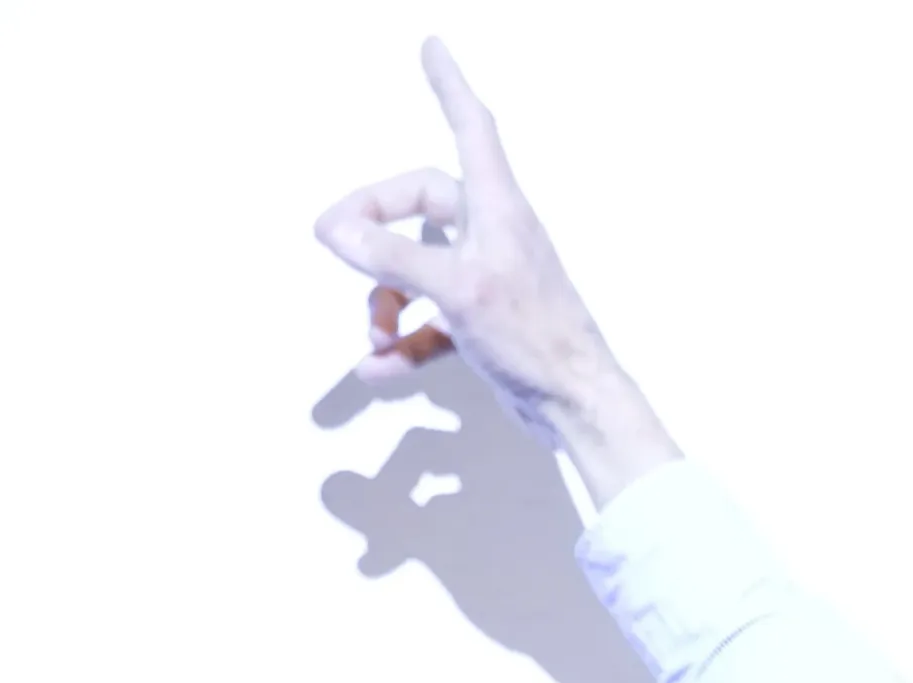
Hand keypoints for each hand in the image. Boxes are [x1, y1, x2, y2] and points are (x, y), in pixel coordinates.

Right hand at [314, 39, 679, 502]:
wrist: (578, 405)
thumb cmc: (535, 339)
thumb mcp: (458, 291)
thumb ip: (393, 257)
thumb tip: (335, 229)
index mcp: (497, 209)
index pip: (471, 129)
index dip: (449, 87)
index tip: (432, 47)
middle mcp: (493, 234)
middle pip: (418, 205)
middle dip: (373, 231)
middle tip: (335, 247)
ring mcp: (487, 277)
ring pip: (416, 266)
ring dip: (384, 300)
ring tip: (374, 335)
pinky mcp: (483, 321)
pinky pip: (426, 320)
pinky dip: (400, 342)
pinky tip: (376, 369)